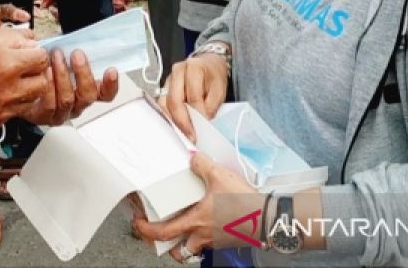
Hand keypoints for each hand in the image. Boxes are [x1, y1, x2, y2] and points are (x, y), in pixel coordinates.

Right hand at [0, 28, 48, 133]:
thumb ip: (13, 37)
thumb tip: (32, 41)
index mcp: (8, 64)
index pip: (42, 60)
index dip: (36, 54)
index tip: (30, 55)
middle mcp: (9, 89)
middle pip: (42, 83)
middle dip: (35, 74)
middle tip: (23, 70)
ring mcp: (1, 110)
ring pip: (29, 101)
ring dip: (24, 91)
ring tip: (8, 83)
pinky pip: (10, 115)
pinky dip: (6, 106)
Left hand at [22, 48, 118, 126]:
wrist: (20, 82)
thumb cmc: (45, 68)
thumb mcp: (63, 56)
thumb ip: (75, 52)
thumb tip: (84, 36)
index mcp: (85, 92)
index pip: (105, 94)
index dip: (110, 84)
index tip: (111, 70)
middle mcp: (75, 105)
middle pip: (88, 96)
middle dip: (83, 73)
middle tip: (77, 55)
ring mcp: (60, 112)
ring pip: (67, 100)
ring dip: (63, 76)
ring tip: (56, 58)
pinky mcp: (43, 116)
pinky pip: (48, 106)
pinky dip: (48, 87)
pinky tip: (45, 72)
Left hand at [132, 152, 262, 261]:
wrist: (269, 217)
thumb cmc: (243, 202)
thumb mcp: (218, 175)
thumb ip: (201, 164)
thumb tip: (192, 156)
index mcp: (195, 222)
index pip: (162, 232)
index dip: (146, 230)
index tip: (138, 223)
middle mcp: (203, 236)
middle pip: (178, 252)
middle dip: (165, 247)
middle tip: (158, 235)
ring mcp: (216, 240)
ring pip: (194, 250)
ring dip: (185, 244)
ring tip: (182, 231)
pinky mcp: (228, 240)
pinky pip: (210, 243)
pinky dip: (204, 236)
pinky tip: (207, 222)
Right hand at [164, 52, 227, 141]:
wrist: (208, 64)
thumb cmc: (213, 77)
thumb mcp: (219, 90)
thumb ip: (210, 106)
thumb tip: (201, 122)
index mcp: (194, 68)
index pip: (193, 96)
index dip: (197, 115)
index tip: (201, 130)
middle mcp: (177, 71)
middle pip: (174, 100)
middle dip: (182, 122)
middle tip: (190, 136)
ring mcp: (168, 79)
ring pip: (165, 103)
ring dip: (173, 120)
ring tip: (184, 133)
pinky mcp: (163, 87)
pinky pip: (162, 104)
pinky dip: (169, 116)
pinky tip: (177, 125)